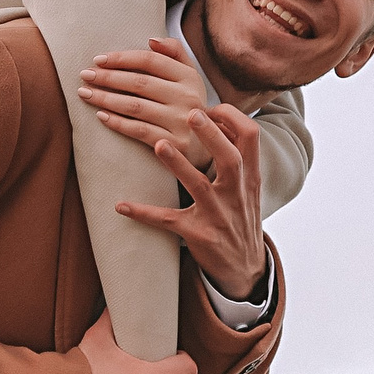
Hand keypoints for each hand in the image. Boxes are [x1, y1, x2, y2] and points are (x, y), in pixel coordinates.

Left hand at [79, 39, 216, 168]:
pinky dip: (117, 122)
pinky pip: (139, 130)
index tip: (98, 59)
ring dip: (106, 99)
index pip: (150, 60)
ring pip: (135, 106)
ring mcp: (182, 122)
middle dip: (108, 77)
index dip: (121, 58)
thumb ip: (174, 53)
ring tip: (85, 94)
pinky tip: (101, 116)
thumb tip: (151, 40)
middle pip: (139, 82)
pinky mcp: (175, 144)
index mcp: (189, 76)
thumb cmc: (189, 105)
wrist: (210, 145)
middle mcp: (188, 97)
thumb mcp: (190, 77)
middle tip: (85, 75)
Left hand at [115, 106, 266, 301]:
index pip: (251, 137)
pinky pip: (168, 222)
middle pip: (230, 158)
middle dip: (212, 136)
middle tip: (191, 112)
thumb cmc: (239, 216)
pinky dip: (144, 213)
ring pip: (198, 187)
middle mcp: (236, 193)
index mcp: (249, 176)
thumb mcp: (248, 185)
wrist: (245, 267)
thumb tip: (216, 116)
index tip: (208, 105)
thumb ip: (236, 154)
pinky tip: (121, 205)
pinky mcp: (198, 235)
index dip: (232, 117)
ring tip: (159, 144)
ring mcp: (217, 215)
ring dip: (178, 165)